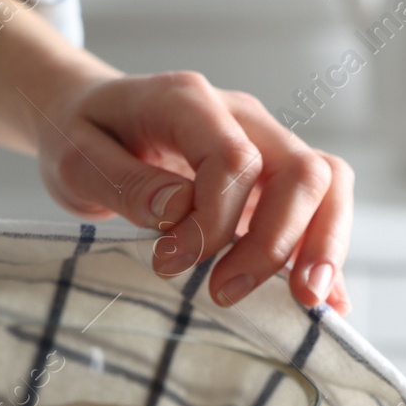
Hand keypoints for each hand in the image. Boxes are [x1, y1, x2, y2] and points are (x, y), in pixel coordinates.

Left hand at [0, 0, 352, 311]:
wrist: (87, 116)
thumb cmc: (82, 136)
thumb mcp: (76, 160)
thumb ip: (127, 183)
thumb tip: (178, 209)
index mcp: (189, 101)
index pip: (236, 160)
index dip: (214, 222)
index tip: (168, 262)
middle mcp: (241, 118)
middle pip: (302, 171)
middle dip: (277, 243)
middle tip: (224, 293)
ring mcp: (263, 146)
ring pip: (328, 185)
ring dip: (321, 246)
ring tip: (302, 303)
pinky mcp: (270, 180)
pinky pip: (320, 208)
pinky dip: (325, 254)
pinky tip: (328, 303)